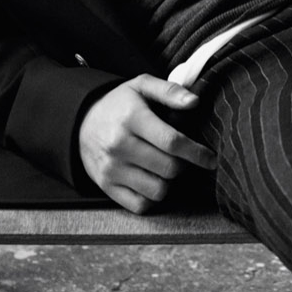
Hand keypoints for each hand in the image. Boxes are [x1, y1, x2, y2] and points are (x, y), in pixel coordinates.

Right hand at [78, 75, 216, 213]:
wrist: (81, 122)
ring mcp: (111, 168)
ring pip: (157, 190)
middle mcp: (119, 145)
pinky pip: (140, 204)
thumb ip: (170, 91)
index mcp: (132, 118)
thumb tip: (195, 102)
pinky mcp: (106, 186)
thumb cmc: (120, 104)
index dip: (197, 153)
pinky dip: (152, 197)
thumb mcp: (142, 86)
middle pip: (169, 168)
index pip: (172, 142)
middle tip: (181, 157)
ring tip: (164, 167)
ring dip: (168, 181)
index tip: (210, 159)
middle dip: (183, 165)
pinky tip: (151, 180)